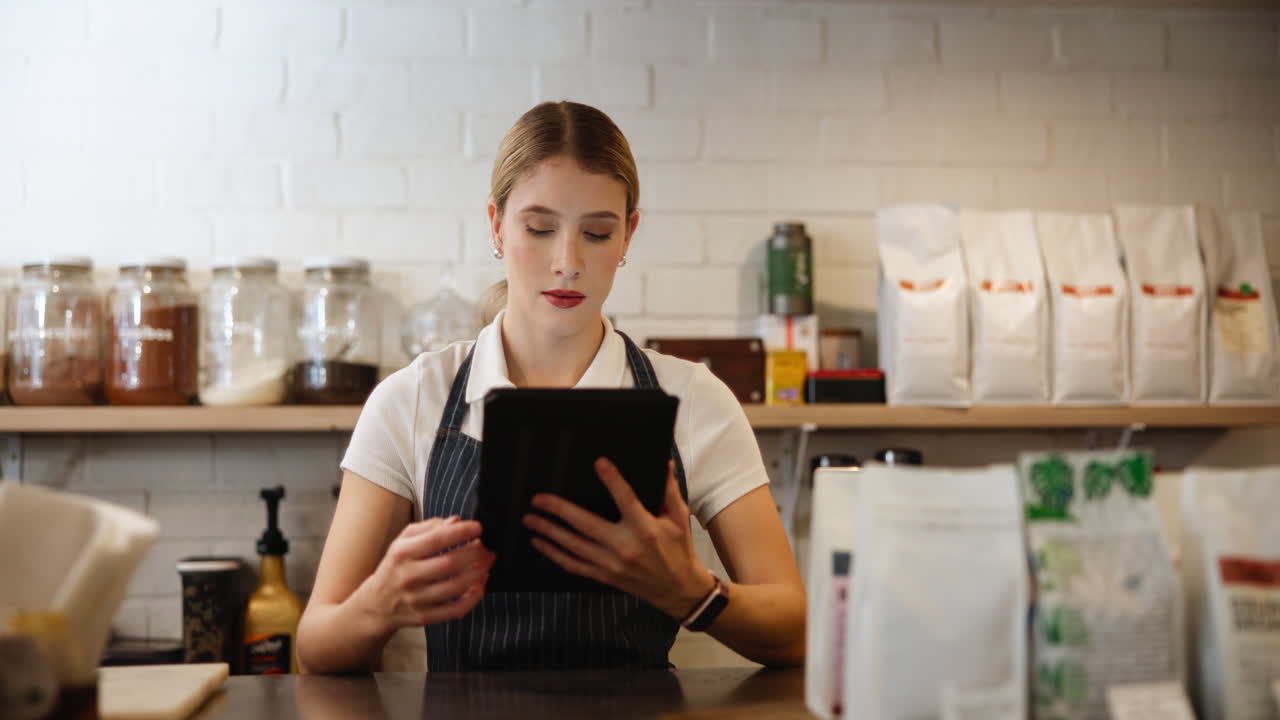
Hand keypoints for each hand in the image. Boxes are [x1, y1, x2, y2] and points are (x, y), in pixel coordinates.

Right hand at [361, 516, 493, 631]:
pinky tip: (481, 585)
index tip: (478, 527)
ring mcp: (416, 599)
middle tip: (487, 547)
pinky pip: (455, 610)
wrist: (376, 604)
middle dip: (475, 553)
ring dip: (478, 573)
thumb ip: (429, 527)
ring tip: (487, 562)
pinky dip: (473, 598)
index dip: (461, 532)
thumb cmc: (396, 566)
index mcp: (402, 553)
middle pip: (450, 564)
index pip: (435, 540)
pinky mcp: (425, 617)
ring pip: (456, 587)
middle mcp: (408, 577)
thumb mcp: (403, 541)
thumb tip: (456, 521)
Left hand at [522, 458, 714, 619]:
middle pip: (586, 525)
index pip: (626, 499)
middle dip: (559, 510)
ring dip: (549, 532)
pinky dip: (554, 554)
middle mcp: (625, 546)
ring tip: (530, 519)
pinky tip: (539, 543)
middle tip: (538, 499)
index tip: (598, 463)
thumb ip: (669, 490)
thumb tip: (664, 462)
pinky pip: (574, 565)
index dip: (612, 480)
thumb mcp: (679, 518)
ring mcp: (612, 564)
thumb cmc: (679, 550)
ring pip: (574, 546)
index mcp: (645, 528)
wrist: (679, 590)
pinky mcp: (605, 576)